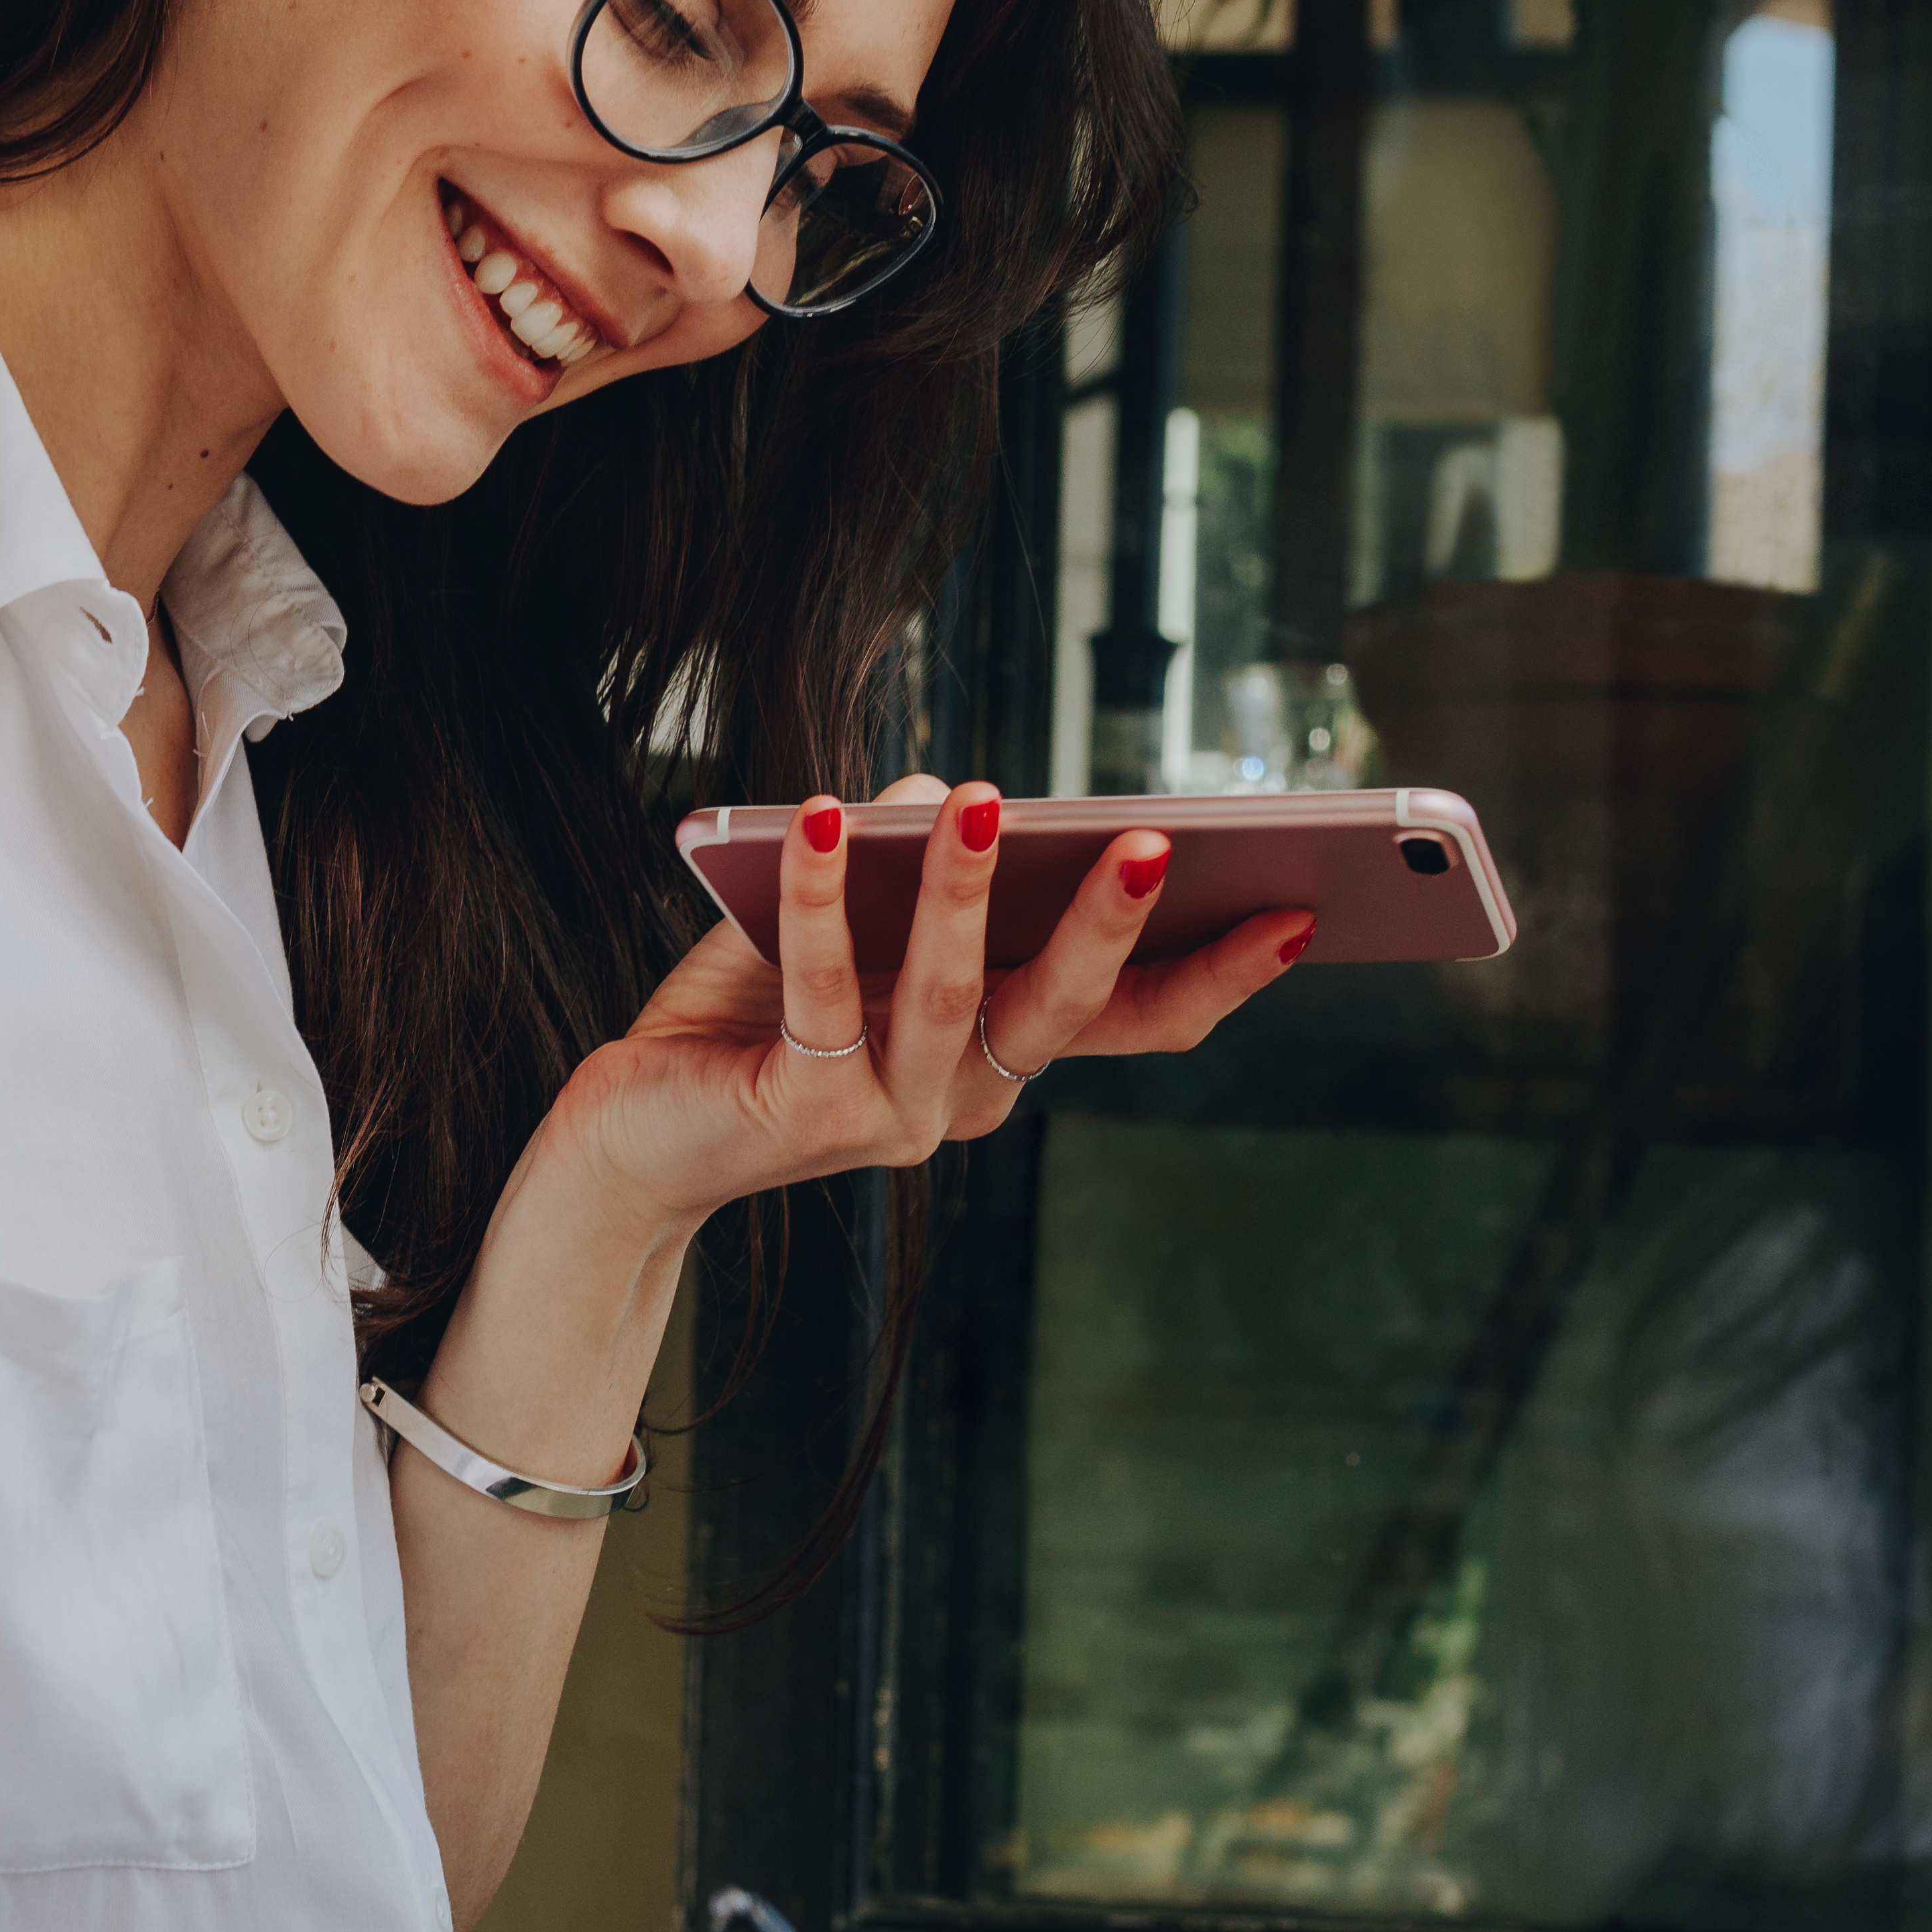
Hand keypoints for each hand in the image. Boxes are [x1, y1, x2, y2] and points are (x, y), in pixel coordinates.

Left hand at [566, 779, 1310, 1238]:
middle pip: (1061, 1010)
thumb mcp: (846, 931)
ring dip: (966, 888)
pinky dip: (825, 893)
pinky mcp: (805, 1111)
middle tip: (1154, 843)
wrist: (629, 1142)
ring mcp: (889, 1120)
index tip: (1302, 913)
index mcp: (994, 1064)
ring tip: (980, 796)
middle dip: (1113, 925)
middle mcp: (960, 1103)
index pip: (1132, 1024)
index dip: (1216, 976)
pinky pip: (824, 987)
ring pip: (949, 993)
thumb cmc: (747, 1025)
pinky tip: (828, 815)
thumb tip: (952, 789)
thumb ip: (904, 866)